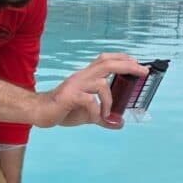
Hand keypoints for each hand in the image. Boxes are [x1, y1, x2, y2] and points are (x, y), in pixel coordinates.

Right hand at [34, 54, 148, 128]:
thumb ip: (104, 118)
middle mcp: (81, 77)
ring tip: (106, 115)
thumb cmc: (62, 110)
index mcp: (86, 77)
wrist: (39, 112)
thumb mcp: (88, 115)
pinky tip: (95, 118)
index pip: (105, 60)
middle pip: (107, 63)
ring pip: (101, 84)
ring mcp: (75, 85)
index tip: (137, 62)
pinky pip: (89, 100)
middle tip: (143, 71)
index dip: (122, 58)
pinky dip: (97, 110)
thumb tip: (119, 124)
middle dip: (128, 65)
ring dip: (109, 101)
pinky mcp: (69, 96)